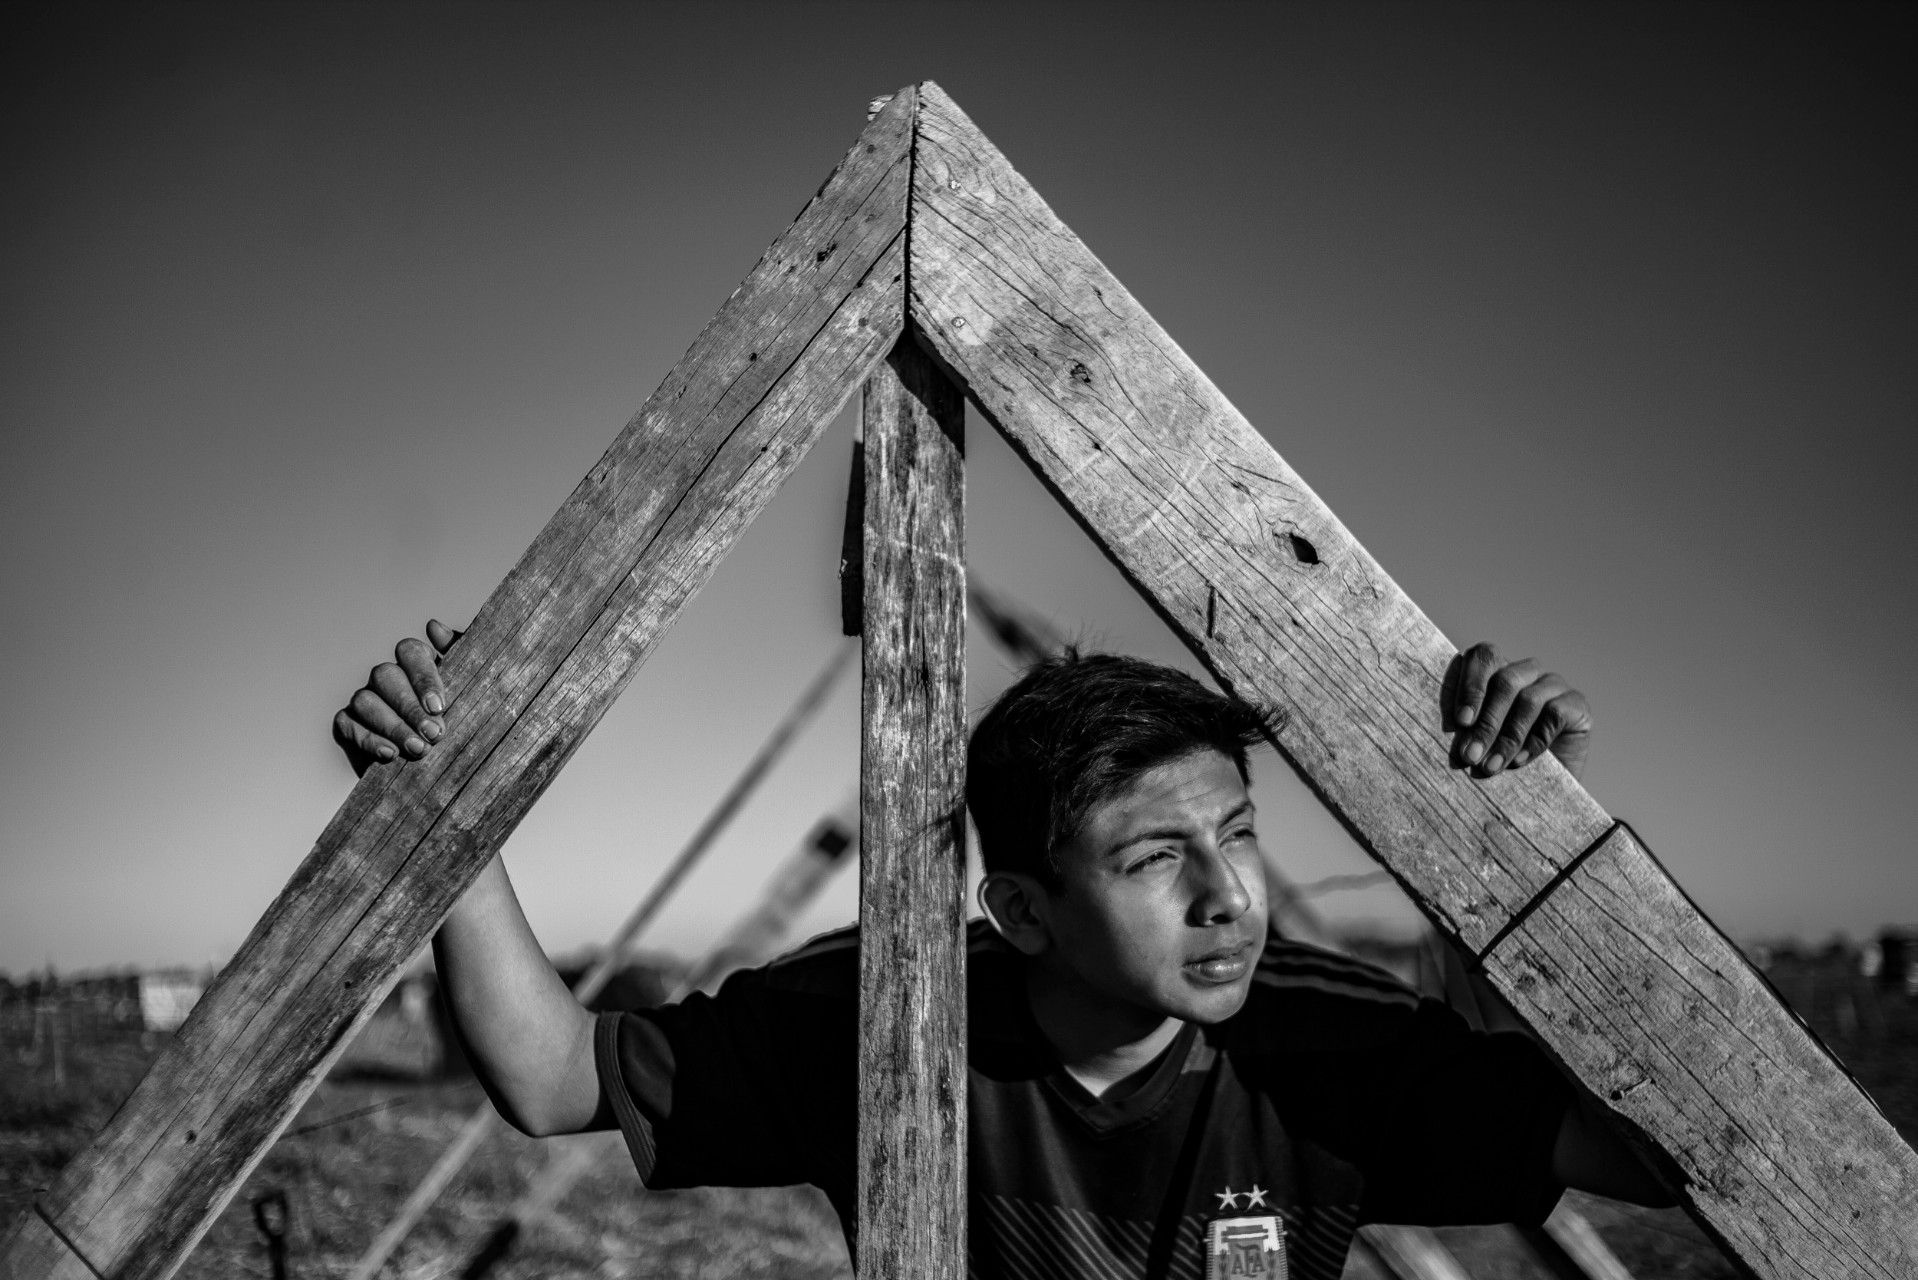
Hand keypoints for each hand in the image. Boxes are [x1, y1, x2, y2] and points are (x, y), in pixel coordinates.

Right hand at [332, 619, 462, 775]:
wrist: (448, 758)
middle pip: (386, 676)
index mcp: (417, 661)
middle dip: (409, 708)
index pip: (410, 651)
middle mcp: (388, 675)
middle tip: (434, 734)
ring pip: (365, 701)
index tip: (439, 707)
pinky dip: (369, 740)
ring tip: (418, 749)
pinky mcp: (349, 723)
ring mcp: (366, 697)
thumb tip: (434, 628)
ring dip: (392, 726)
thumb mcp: (470, 685)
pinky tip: (391, 754)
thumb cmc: (463, 715)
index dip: (423, 678)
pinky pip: (347, 724)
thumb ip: (460, 653)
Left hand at [1442, 642, 1591, 781]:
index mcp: (1496, 670)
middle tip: (1470, 755)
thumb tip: (1447, 730)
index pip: (1483, 657)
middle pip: (1505, 681)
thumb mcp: (1476, 739)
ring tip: (1490, 766)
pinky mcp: (1576, 704)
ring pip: (1529, 699)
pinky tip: (1519, 761)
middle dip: (1486, 722)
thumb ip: (1463, 727)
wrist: (1542, 786)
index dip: (1471, 685)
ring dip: (1507, 737)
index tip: (1461, 721)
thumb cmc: (1499, 757)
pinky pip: (1554, 714)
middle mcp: (1526, 671)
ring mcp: (1554, 685)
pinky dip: (1534, 740)